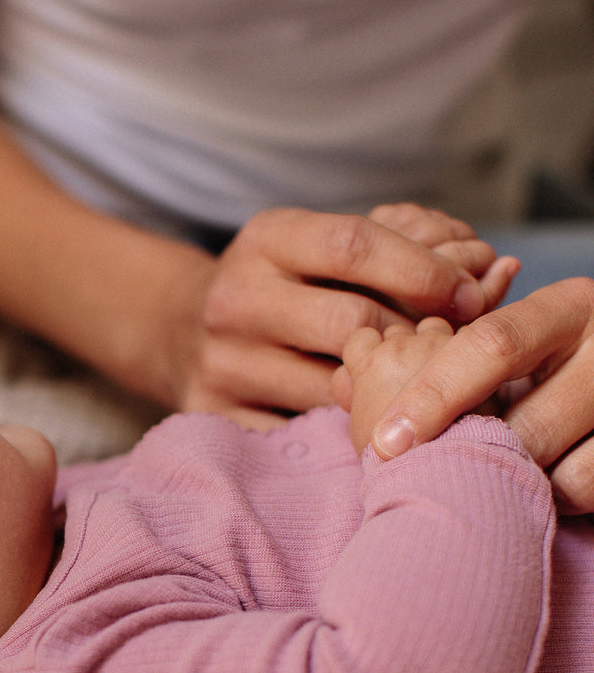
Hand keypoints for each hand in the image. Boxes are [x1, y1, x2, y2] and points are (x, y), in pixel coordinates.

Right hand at [180, 207, 515, 427]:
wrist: (180, 330)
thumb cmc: (285, 285)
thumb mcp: (324, 245)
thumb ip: (408, 245)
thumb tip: (493, 270)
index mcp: (265, 240)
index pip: (354, 246)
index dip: (425, 270)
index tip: (472, 294)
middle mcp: (234, 298)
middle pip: (350, 323)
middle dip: (416, 339)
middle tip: (453, 352)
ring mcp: (221, 362)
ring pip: (331, 388)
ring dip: (386, 393)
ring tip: (414, 388)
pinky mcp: (214, 415)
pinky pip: (300, 433)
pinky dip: (340, 430)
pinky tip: (365, 420)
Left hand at [365, 278, 593, 511]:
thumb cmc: (546, 373)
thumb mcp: (503, 353)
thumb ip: (432, 362)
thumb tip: (338, 384)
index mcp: (565, 308)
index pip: (489, 346)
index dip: (432, 396)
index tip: (385, 441)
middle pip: (523, 420)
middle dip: (469, 458)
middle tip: (433, 476)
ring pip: (555, 463)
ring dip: (510, 480)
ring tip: (491, 475)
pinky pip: (585, 486)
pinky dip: (554, 497)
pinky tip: (539, 485)